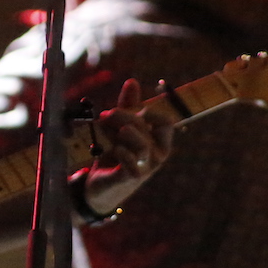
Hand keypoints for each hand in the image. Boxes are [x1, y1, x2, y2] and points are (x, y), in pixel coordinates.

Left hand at [84, 78, 173, 198]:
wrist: (102, 185)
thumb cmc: (117, 154)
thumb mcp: (121, 128)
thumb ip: (128, 107)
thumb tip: (132, 81)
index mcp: (159, 142)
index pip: (166, 123)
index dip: (149, 112)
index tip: (132, 110)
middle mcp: (157, 156)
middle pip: (145, 128)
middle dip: (123, 117)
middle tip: (105, 114)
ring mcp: (145, 169)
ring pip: (141, 146)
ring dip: (120, 132)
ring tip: (104, 127)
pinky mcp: (129, 179)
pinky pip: (132, 165)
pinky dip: (123, 154)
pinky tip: (114, 149)